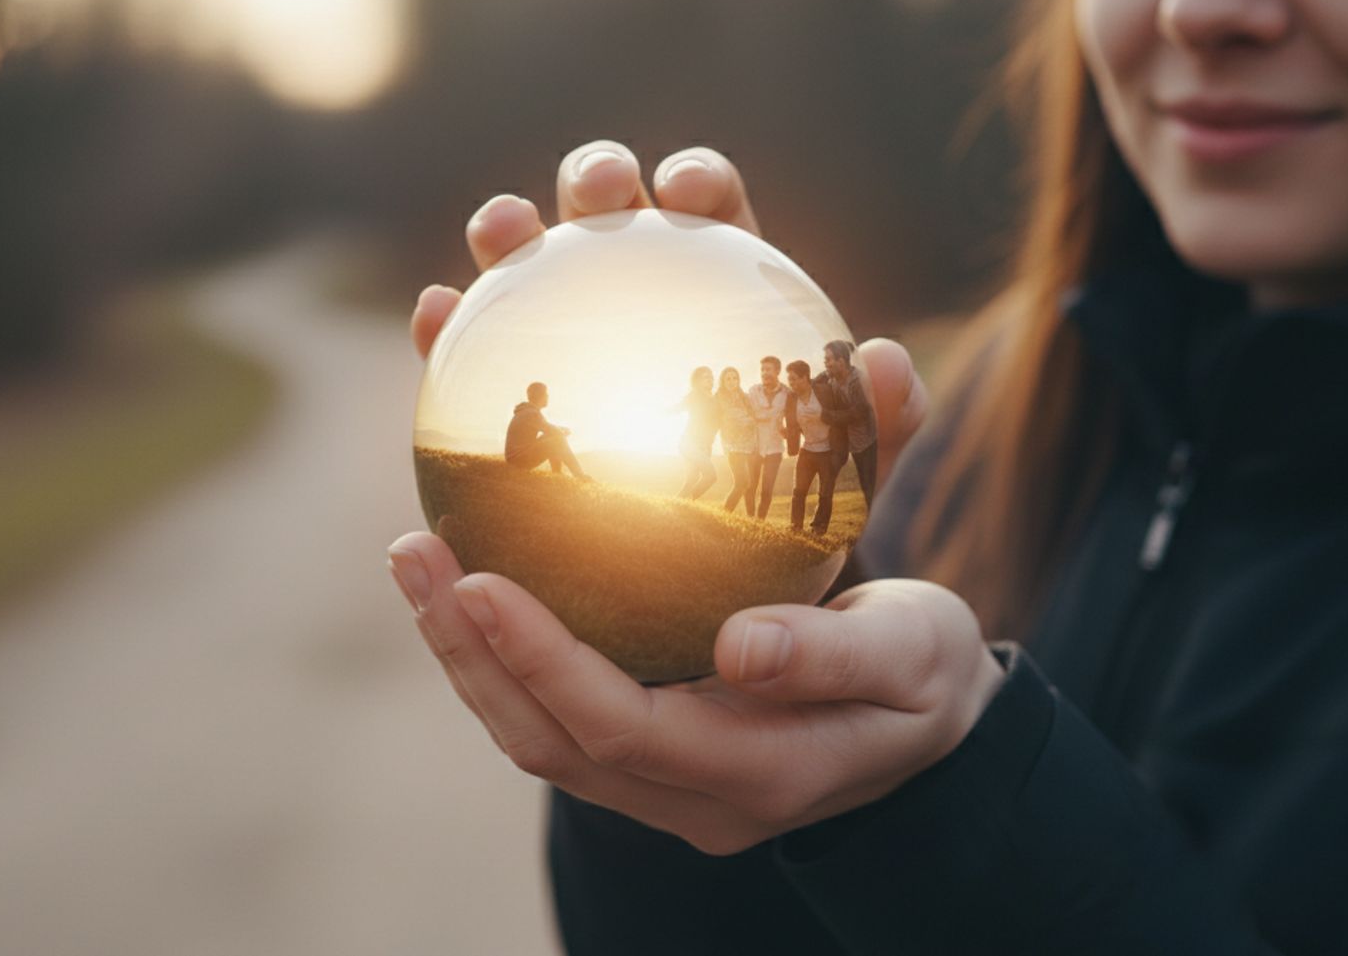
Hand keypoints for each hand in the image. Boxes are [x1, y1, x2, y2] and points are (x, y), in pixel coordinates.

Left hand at [386, 530, 1006, 855]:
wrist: (931, 729)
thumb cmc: (926, 673)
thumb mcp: (915, 654)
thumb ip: (839, 650)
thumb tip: (743, 645)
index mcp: (760, 774)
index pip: (618, 726)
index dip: (541, 661)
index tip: (479, 579)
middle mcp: (694, 798)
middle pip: (549, 739)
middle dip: (469, 650)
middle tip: (415, 549)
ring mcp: (664, 787)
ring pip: (538, 736)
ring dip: (466, 654)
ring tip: (416, 557)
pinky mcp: (648, 757)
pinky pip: (554, 716)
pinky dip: (501, 656)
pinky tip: (466, 582)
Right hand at [408, 140, 930, 484]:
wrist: (708, 565)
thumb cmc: (780, 497)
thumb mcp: (843, 468)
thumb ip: (876, 421)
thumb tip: (891, 362)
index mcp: (717, 282)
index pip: (710, 209)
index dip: (699, 182)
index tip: (692, 192)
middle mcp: (635, 287)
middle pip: (612, 208)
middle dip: (598, 179)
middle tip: (599, 195)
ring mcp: (562, 328)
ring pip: (529, 263)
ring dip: (509, 230)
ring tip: (499, 232)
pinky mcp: (502, 381)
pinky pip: (470, 346)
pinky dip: (448, 321)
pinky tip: (432, 318)